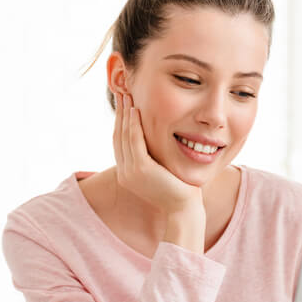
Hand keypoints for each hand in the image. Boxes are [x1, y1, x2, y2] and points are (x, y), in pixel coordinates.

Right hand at [112, 92, 203, 216]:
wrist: (183, 208)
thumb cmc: (178, 190)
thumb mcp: (159, 172)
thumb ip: (151, 158)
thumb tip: (153, 140)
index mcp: (126, 174)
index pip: (120, 143)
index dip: (120, 122)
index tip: (123, 104)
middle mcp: (124, 173)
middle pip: (118, 136)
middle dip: (119, 114)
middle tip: (121, 93)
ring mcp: (130, 171)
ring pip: (124, 136)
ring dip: (124, 114)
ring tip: (127, 96)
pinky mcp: (140, 168)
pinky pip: (134, 141)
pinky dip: (133, 124)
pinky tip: (135, 110)